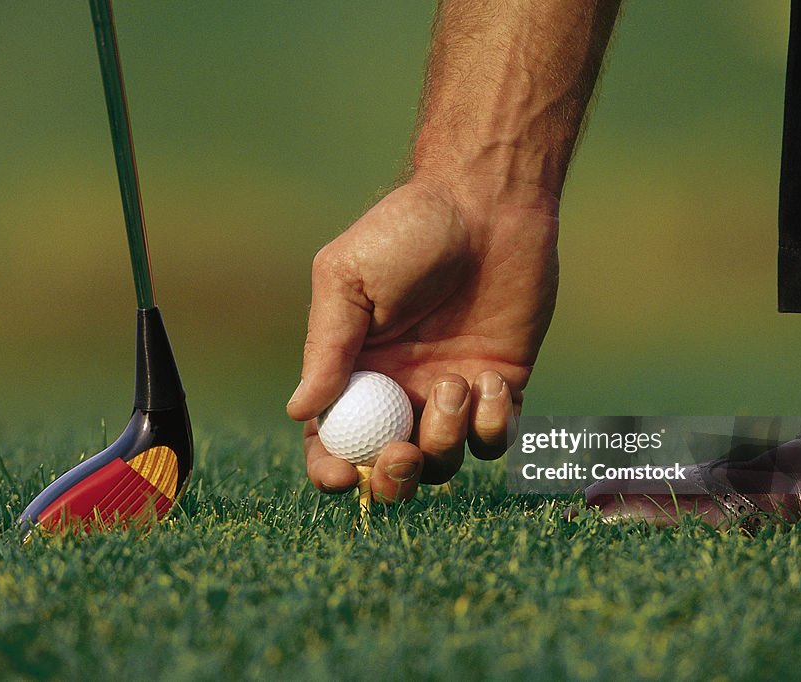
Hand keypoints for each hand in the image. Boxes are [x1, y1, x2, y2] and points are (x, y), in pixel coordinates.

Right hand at [287, 178, 558, 501]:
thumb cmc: (407, 231)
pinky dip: (490, 425)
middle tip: (404, 452)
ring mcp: (451, 393)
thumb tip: (299, 412)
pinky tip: (488, 379)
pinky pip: (494, 438)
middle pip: (390, 467)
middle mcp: (400, 391)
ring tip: (454, 383)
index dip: (332, 470)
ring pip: (443, 461)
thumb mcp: (348, 279)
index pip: (333, 441)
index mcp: (354, 371)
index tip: (343, 475)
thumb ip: (326, 348)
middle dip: (394, 478)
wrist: (486, 201)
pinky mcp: (500, 385)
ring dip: (445, 439)